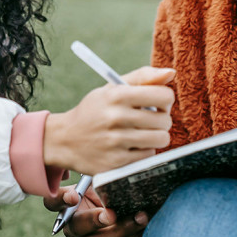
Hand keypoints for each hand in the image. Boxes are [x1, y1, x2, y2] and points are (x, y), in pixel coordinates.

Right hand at [43, 66, 174, 174]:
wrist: (65, 139)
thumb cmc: (95, 110)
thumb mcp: (112, 88)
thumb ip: (143, 77)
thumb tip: (171, 73)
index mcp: (117, 95)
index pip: (164, 96)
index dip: (165, 99)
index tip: (157, 103)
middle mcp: (116, 117)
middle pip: (165, 120)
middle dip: (161, 120)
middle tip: (149, 120)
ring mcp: (116, 142)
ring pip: (160, 139)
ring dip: (156, 137)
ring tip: (143, 133)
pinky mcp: (116, 163)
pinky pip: (148, 156)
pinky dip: (144, 151)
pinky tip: (131, 146)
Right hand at [44, 184, 147, 236]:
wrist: (124, 224)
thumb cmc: (109, 200)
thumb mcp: (102, 187)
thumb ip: (101, 180)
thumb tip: (113, 168)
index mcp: (68, 206)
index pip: (53, 202)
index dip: (60, 200)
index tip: (73, 196)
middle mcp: (72, 227)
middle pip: (76, 227)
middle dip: (94, 220)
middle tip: (111, 214)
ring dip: (120, 230)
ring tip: (139, 217)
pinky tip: (141, 226)